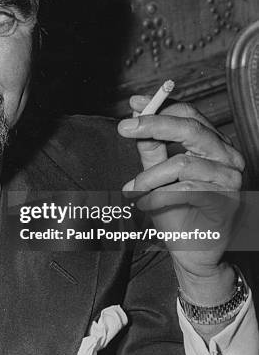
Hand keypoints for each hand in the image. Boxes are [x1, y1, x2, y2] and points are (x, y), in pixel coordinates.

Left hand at [117, 96, 244, 305]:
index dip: (159, 107)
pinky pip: (186, 191)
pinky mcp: (226, 202)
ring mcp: (230, 179)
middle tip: (124, 128)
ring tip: (133, 191)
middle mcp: (226, 157)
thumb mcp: (157, 174)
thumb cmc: (175, 210)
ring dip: (149, 177)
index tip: (133, 104)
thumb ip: (151, 147)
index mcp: (212, 145)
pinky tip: (146, 205)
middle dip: (153, 125)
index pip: (189, 115)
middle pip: (190, 129)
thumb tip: (136, 114)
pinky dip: (158, 197)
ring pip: (182, 163)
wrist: (191, 251)